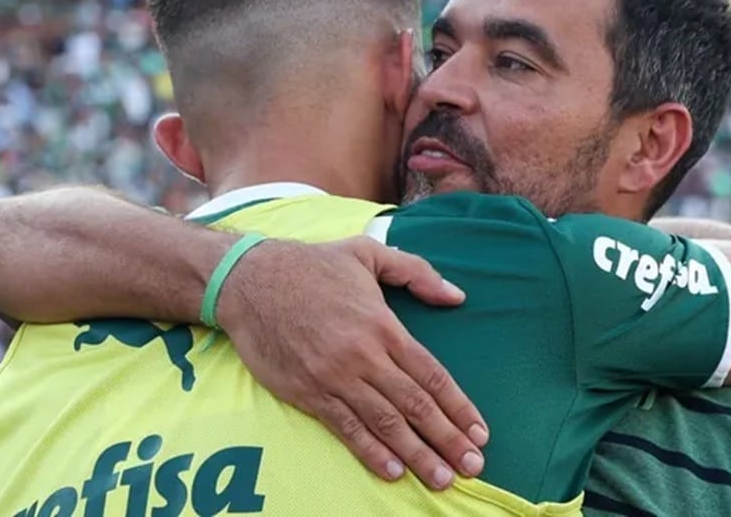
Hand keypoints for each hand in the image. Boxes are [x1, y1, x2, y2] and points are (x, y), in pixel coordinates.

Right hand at [216, 236, 488, 488]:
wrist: (250, 280)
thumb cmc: (313, 265)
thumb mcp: (369, 253)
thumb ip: (417, 272)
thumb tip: (457, 296)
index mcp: (383, 325)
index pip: (431, 374)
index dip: (458, 406)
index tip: (480, 431)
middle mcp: (364, 355)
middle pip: (415, 405)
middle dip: (447, 438)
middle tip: (473, 467)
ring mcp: (335, 377)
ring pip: (385, 423)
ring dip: (416, 454)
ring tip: (442, 478)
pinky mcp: (308, 393)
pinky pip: (346, 428)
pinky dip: (371, 452)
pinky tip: (393, 471)